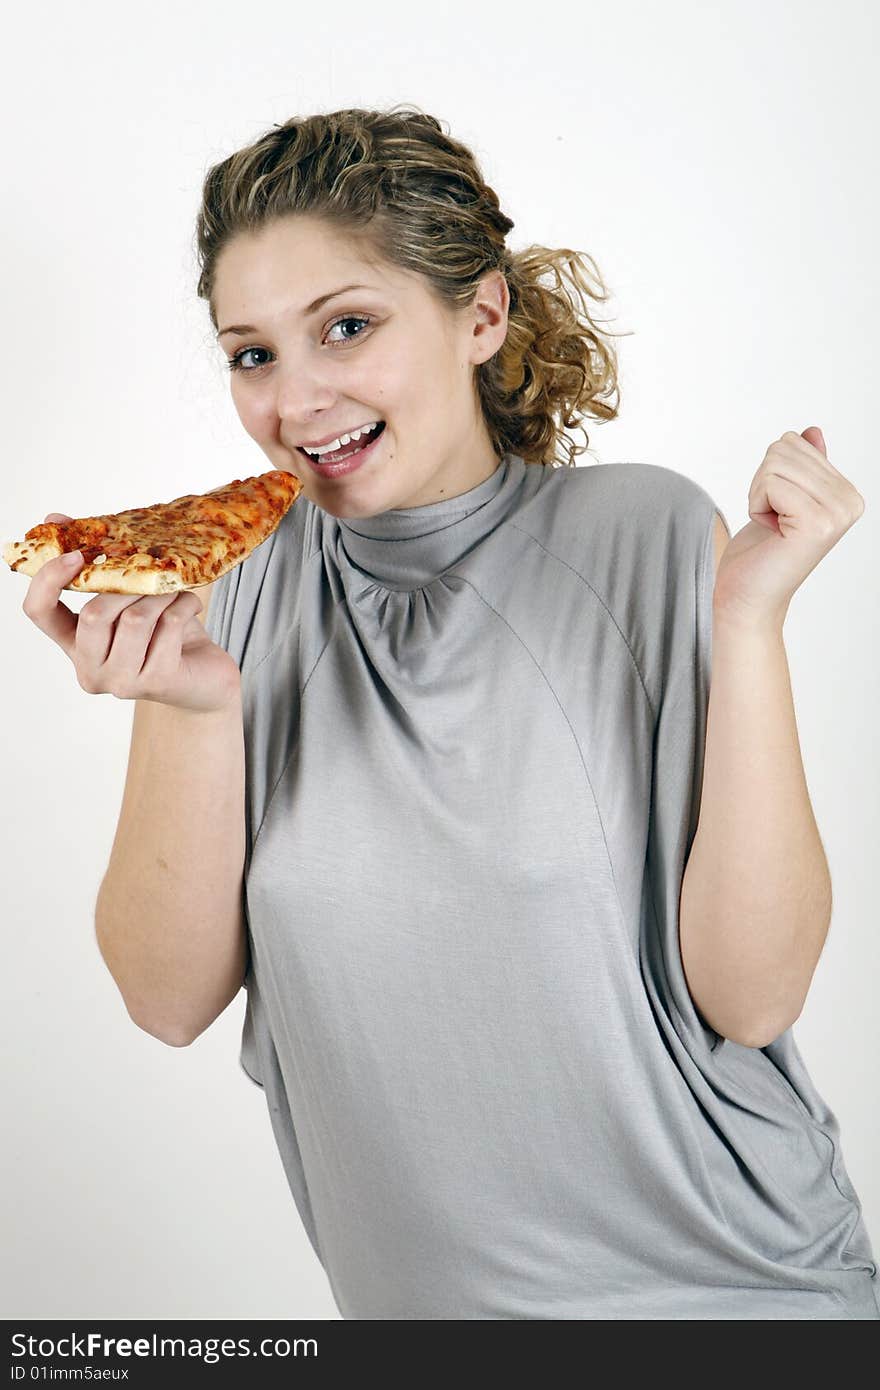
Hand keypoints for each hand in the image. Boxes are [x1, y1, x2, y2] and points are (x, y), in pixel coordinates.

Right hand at [21, 513, 241, 713]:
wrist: (206, 678)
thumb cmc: (164, 634)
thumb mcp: (128, 599)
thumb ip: (95, 567)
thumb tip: (53, 519)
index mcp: (74, 645)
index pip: (38, 612)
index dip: (49, 579)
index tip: (77, 554)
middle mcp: (90, 669)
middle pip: (94, 615)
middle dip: (126, 585)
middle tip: (150, 572)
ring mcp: (122, 681)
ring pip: (135, 619)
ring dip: (160, 594)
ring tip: (175, 588)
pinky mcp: (157, 682)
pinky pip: (168, 625)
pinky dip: (184, 604)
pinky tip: (190, 605)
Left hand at [713, 427, 864, 628]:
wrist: (746, 598)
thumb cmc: (760, 553)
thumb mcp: (781, 498)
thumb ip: (803, 467)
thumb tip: (813, 432)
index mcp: (847, 493)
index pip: (795, 442)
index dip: (771, 474)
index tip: (779, 510)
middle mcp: (850, 501)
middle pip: (785, 448)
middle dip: (763, 482)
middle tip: (772, 519)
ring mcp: (837, 512)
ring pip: (775, 463)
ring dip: (759, 494)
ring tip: (772, 526)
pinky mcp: (817, 522)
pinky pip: (770, 482)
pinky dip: (756, 504)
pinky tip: (770, 531)